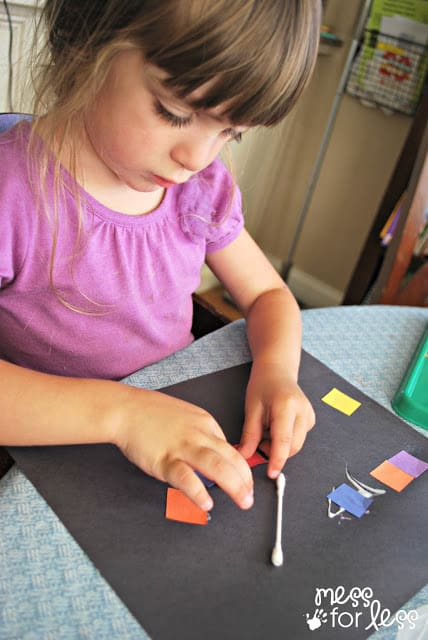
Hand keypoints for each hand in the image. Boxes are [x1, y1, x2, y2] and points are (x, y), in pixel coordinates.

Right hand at [111, 387, 253, 510]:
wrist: (126, 409)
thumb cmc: (152, 414)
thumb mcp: (187, 417)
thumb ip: (202, 435)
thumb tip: (214, 456)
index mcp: (206, 424)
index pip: (232, 449)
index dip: (242, 470)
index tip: (244, 484)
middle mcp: (198, 434)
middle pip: (231, 458)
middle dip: (245, 481)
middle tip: (250, 498)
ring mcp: (182, 447)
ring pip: (216, 466)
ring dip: (234, 487)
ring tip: (242, 502)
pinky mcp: (164, 459)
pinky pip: (186, 478)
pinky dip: (199, 492)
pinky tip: (207, 504)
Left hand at [238, 361, 314, 477]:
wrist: (277, 371)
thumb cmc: (263, 385)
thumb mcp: (252, 409)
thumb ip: (250, 436)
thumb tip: (246, 457)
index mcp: (286, 407)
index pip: (284, 440)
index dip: (277, 459)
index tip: (271, 473)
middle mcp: (303, 412)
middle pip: (292, 446)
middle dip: (274, 451)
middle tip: (258, 440)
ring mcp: (310, 416)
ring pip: (295, 444)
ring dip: (279, 445)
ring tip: (267, 428)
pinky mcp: (311, 420)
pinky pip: (297, 438)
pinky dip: (284, 439)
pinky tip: (276, 425)